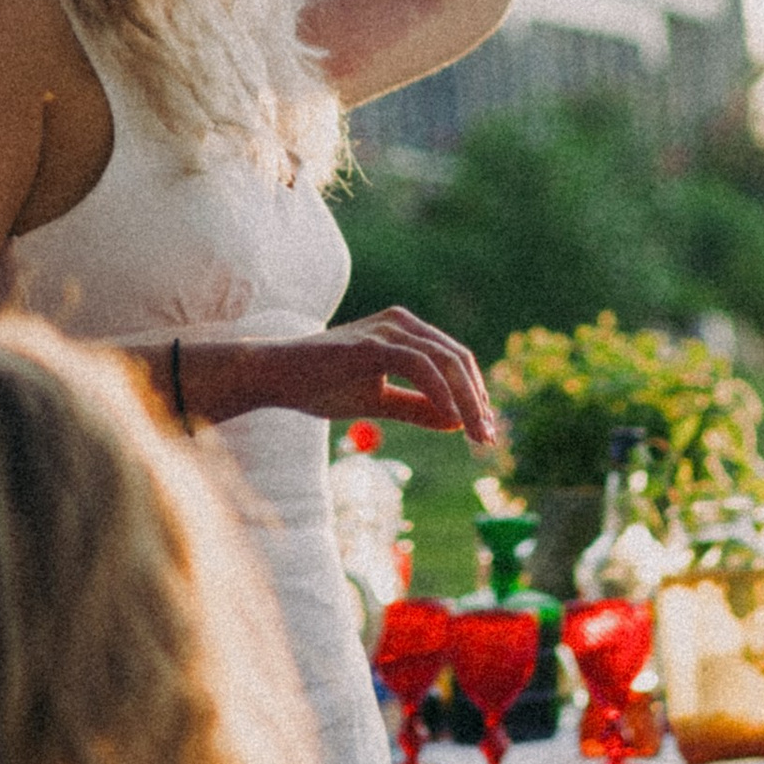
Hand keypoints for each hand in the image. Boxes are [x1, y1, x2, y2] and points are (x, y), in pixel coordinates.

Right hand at [244, 310, 497, 448]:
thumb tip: (459, 422)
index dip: (475, 395)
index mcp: (405, 332)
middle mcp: (401, 323)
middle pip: (458, 360)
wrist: (275, 375)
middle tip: (489, 440)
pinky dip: (441, 393)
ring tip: (477, 435)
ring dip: (467, 402)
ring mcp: (388, 330)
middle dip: (478, 402)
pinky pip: (420, 366)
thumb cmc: (321, 385)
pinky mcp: (373, 344)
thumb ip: (417, 407)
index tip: (485, 430)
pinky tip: (452, 420)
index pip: (455, 360)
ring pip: (445, 362)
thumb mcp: (378, 401)